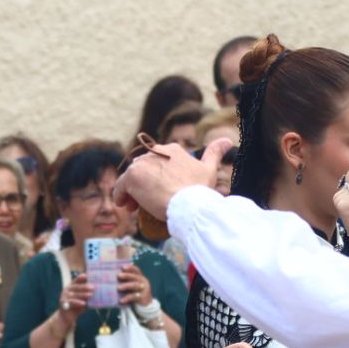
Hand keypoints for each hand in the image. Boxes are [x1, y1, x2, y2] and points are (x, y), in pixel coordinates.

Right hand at [52, 273, 92, 334]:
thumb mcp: (84, 299)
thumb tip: (100, 290)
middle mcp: (67, 290)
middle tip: (93, 287)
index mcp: (71, 286)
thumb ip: (89, 294)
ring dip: (83, 294)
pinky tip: (84, 303)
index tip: (88, 276)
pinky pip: (71, 302)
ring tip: (91, 295)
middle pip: (76, 287)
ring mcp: (64, 296)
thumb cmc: (77, 307)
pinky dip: (78, 302)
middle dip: (85, 286)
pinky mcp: (63, 303)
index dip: (82, 277)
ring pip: (74, 294)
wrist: (67, 318)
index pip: (77, 280)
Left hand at [115, 138, 229, 220]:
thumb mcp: (209, 169)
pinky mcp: (133, 176)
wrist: (189, 204)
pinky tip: (124, 206)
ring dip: (131, 191)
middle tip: (146, 202)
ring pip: (131, 177)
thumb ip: (215, 153)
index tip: (159, 191)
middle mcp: (156, 152)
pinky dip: (120, 196)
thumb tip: (228, 140)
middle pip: (143, 169)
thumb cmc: (200, 190)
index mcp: (172, 150)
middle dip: (143, 184)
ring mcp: (143, 163)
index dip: (156, 178)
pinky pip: (120, 187)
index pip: (157, 162)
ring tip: (136, 207)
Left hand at [117, 265, 152, 307]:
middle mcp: (143, 282)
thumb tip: (113, 275)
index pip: (136, 270)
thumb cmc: (134, 292)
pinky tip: (121, 300)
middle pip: (135, 277)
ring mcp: (144, 289)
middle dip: (127, 275)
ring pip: (134, 286)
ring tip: (118, 288)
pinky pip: (134, 297)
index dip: (130, 268)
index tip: (122, 267)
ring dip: (126, 286)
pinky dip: (127, 298)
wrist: (145, 305)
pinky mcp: (142, 297)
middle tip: (118, 275)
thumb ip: (126, 280)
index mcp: (140, 277)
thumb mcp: (132, 285)